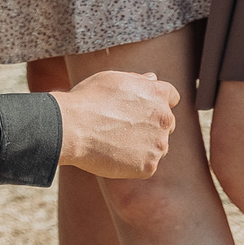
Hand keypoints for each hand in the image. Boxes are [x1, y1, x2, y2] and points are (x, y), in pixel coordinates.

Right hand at [51, 68, 177, 178]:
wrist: (71, 128)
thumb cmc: (87, 99)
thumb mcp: (111, 78)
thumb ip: (137, 80)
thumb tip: (152, 79)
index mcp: (157, 93)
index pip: (171, 96)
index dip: (155, 101)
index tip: (140, 107)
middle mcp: (164, 118)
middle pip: (167, 123)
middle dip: (151, 125)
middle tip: (122, 126)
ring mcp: (159, 144)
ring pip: (157, 146)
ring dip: (143, 144)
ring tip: (114, 141)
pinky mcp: (149, 166)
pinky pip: (146, 164)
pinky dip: (132, 162)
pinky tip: (113, 154)